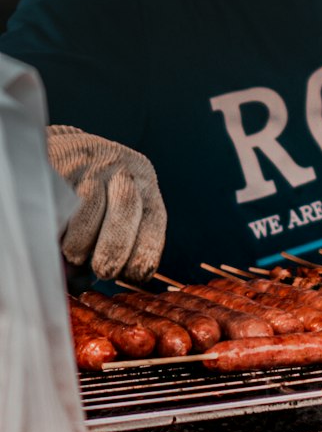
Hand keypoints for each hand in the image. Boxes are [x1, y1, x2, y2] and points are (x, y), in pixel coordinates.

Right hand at [46, 126, 166, 280]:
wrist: (58, 149)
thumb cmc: (91, 191)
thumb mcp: (116, 205)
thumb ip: (118, 240)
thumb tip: (99, 282)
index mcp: (145, 183)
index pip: (154, 220)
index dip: (146, 254)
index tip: (134, 276)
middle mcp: (122, 170)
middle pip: (125, 213)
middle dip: (114, 252)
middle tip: (103, 271)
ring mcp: (91, 166)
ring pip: (88, 212)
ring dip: (79, 245)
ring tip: (73, 253)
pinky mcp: (61, 167)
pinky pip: (58, 207)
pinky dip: (56, 232)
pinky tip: (55, 236)